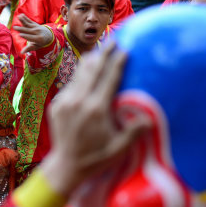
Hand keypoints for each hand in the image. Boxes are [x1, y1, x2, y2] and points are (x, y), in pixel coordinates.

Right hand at [13, 14, 53, 53]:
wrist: (49, 35)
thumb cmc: (41, 43)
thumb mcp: (36, 47)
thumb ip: (29, 48)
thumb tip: (22, 52)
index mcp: (38, 39)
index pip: (30, 37)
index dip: (25, 36)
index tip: (20, 35)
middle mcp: (37, 32)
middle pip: (28, 30)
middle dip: (21, 29)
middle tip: (14, 27)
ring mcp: (36, 27)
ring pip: (28, 24)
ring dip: (23, 20)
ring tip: (18, 17)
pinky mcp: (35, 24)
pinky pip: (29, 21)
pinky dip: (25, 18)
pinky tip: (21, 15)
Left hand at [42, 43, 150, 196]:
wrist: (65, 166)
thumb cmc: (96, 158)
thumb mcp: (119, 149)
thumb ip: (134, 133)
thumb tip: (149, 118)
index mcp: (96, 110)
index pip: (109, 79)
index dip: (117, 63)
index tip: (125, 50)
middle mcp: (79, 102)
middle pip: (93, 70)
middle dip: (104, 53)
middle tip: (113, 40)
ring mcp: (65, 102)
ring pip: (79, 75)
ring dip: (91, 61)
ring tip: (100, 50)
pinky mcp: (57, 104)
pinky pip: (70, 85)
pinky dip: (80, 76)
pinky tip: (87, 70)